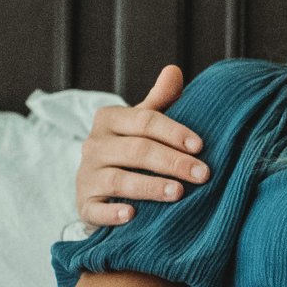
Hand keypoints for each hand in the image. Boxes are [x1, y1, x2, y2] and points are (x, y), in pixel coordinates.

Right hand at [77, 65, 211, 226]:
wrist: (100, 184)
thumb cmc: (131, 148)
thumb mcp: (142, 122)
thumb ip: (160, 100)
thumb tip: (174, 70)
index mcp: (109, 119)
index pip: (144, 120)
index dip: (174, 132)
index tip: (200, 146)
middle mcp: (94, 145)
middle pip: (137, 150)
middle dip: (172, 162)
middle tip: (202, 174)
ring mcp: (86, 176)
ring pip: (118, 180)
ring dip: (150, 187)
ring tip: (179, 193)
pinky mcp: (84, 204)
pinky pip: (95, 209)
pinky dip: (112, 213)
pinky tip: (132, 215)